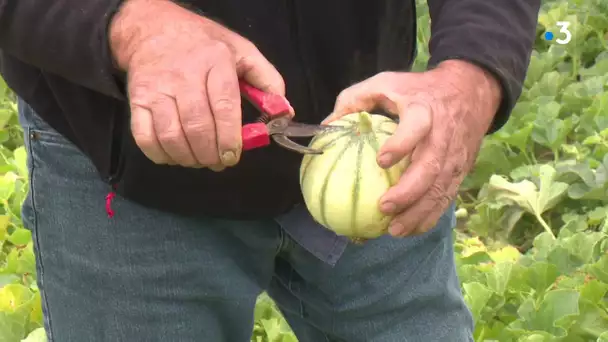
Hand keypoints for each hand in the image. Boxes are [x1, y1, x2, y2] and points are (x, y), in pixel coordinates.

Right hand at [109, 0, 285, 170]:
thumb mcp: (242, 52)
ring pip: (171, 135)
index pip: (223, 105)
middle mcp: (183, 75)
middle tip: (219, 162)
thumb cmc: (205, 45)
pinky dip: (161, 155)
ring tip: (200, 160)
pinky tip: (175, 156)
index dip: (229, 137)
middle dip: (211, 154)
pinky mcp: (136, 101)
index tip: (233, 155)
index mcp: (215, 62)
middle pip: (197, 126)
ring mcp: (156, 89)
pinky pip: (144, 137)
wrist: (153, 30)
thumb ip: (267, 80)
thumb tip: (284, 113)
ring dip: (188, 158)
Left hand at [324, 60, 501, 236]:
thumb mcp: (386, 82)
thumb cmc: (418, 90)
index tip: (381, 160)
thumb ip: (355, 99)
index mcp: (424, 111)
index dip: (401, 144)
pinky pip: (446, 197)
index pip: (416, 127)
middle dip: (408, 191)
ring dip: (418, 212)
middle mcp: (442, 136)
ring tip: (394, 230)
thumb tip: (326, 125)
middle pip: (430, 168)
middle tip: (383, 207)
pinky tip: (410, 230)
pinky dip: (429, 216)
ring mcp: (454, 156)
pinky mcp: (460, 171)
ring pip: (439, 189)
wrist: (470, 91)